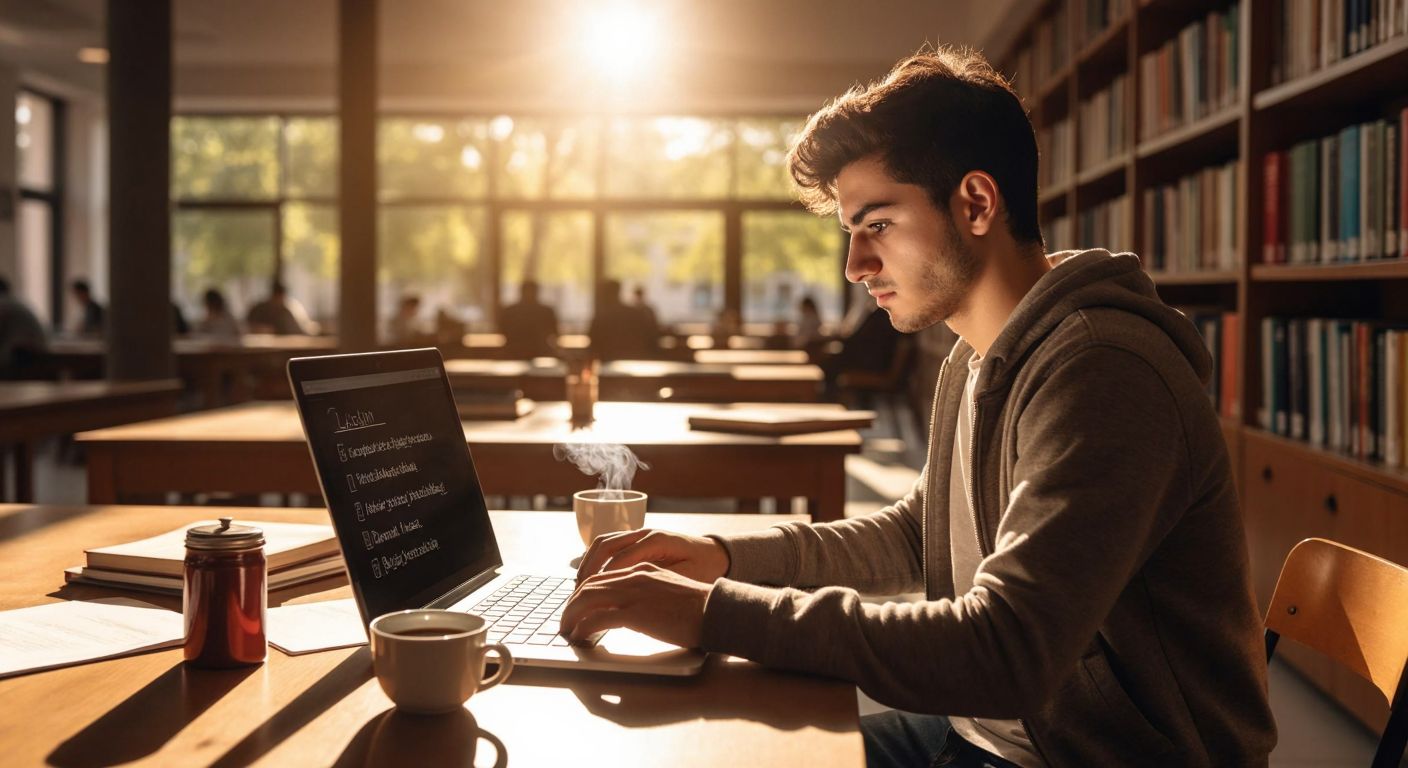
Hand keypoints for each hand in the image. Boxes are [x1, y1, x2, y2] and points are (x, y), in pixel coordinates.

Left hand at [560, 562, 711, 647]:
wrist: (716, 610)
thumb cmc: (698, 606)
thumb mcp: (668, 590)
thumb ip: (648, 594)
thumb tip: (632, 612)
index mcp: (642, 569)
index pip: (602, 576)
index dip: (584, 592)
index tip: (577, 606)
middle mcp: (634, 576)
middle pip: (589, 585)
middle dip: (571, 604)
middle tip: (565, 620)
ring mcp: (633, 593)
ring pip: (587, 599)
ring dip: (571, 615)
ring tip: (566, 630)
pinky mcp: (635, 612)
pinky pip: (597, 618)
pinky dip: (583, 627)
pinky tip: (579, 637)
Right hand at [576, 528, 729, 583]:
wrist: (716, 554)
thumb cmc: (704, 568)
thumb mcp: (687, 578)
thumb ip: (662, 583)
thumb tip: (635, 594)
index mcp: (658, 541)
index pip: (620, 559)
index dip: (603, 579)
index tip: (590, 599)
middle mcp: (645, 533)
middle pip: (605, 545)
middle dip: (589, 569)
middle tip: (578, 593)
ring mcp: (640, 533)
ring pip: (603, 541)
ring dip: (588, 562)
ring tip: (579, 585)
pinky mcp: (637, 539)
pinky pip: (609, 544)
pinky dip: (595, 558)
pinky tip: (590, 576)